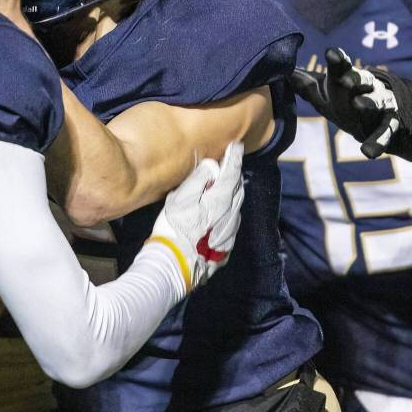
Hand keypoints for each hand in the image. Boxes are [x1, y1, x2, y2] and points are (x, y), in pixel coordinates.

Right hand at [147, 141, 243, 291]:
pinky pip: (232, 221)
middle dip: (234, 174)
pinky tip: (219, 211)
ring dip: (232, 192)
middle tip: (228, 163)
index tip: (237, 145)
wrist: (175, 265)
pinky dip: (228, 210)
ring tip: (223, 185)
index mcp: (220, 200)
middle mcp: (231, 214)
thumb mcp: (180, 198)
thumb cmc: (175, 228)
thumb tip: (212, 165)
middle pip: (237, 189)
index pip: (232, 173)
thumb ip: (198, 179)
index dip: (234, 157)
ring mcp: (230, 231)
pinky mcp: (226, 245)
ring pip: (236, 205)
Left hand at [293, 48, 411, 163]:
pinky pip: (384, 134)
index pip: (343, 67)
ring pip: (376, 102)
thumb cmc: (347, 101)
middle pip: (362, 80)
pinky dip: (377, 143)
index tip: (331, 53)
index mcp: (350, 78)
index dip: (338, 60)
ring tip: (359, 104)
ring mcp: (381, 106)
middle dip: (355, 78)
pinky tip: (368, 152)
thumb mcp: (327, 94)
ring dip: (368, 103)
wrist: (385, 116)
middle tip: (346, 79)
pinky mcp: (389, 126)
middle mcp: (367, 88)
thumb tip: (284, 72)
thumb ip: (307, 86)